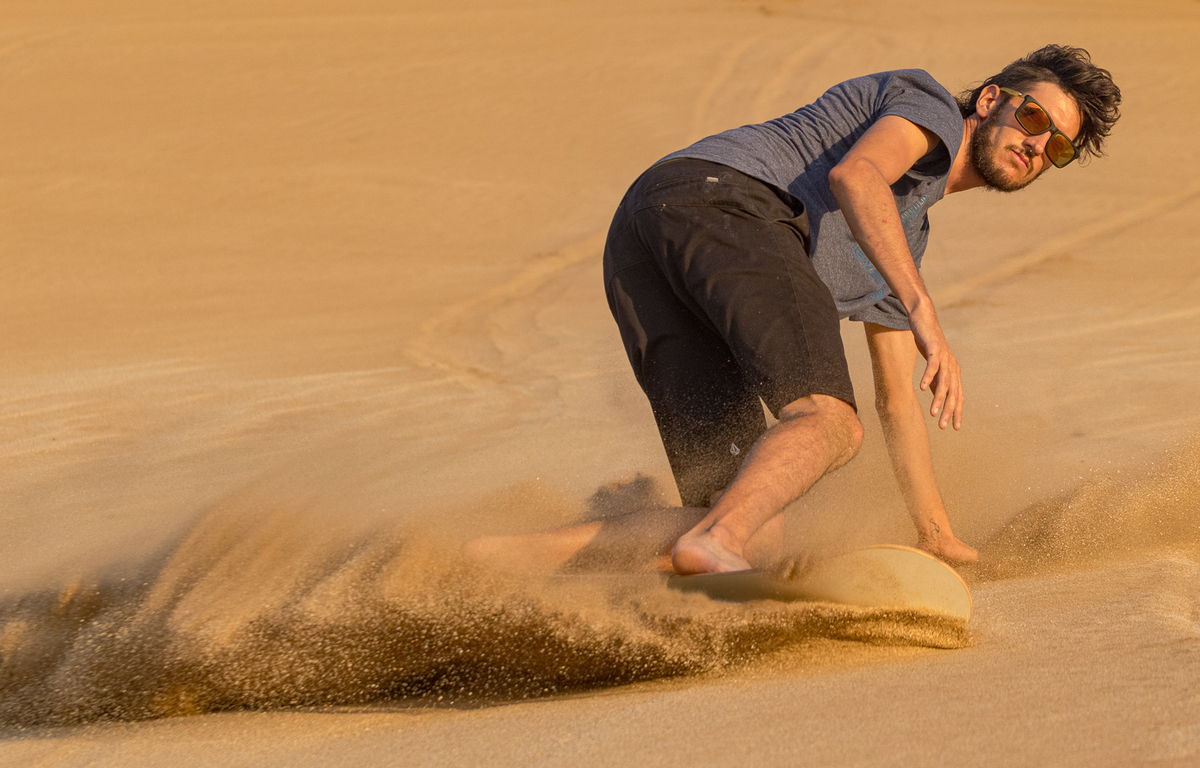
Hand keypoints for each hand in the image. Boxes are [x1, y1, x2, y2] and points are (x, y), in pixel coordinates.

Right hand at [908, 306, 962, 429]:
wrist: (924, 317)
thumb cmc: (928, 342)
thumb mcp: (933, 364)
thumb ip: (936, 379)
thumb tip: (936, 396)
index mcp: (953, 371)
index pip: (958, 395)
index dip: (956, 412)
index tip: (953, 427)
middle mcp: (952, 365)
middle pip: (953, 392)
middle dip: (949, 410)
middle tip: (943, 426)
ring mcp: (945, 357)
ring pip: (944, 382)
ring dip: (939, 399)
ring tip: (933, 413)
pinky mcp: (935, 348)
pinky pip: (933, 365)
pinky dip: (928, 377)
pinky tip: (922, 389)